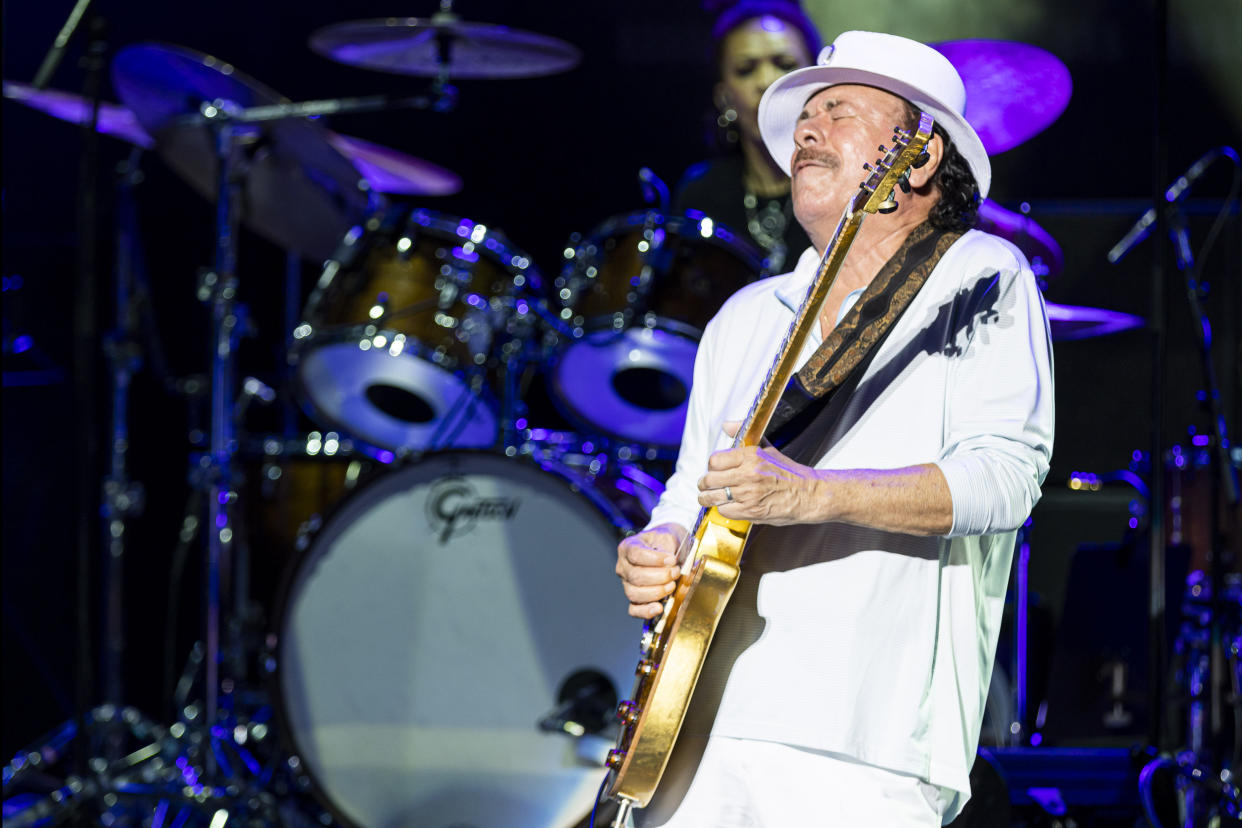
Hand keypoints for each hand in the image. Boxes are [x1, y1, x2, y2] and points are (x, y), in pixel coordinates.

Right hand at [616, 523, 686, 618]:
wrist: (668, 548)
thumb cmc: (666, 542)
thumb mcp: (669, 536)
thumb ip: (670, 547)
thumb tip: (670, 565)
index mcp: (628, 547)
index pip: (635, 555)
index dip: (655, 559)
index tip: (672, 560)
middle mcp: (623, 566)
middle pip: (636, 576)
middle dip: (660, 577)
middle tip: (676, 572)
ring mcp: (627, 584)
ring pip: (634, 594)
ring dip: (657, 592)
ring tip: (672, 585)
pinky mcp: (634, 599)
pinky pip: (634, 610)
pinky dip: (646, 611)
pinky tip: (659, 608)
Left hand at [696, 422, 826, 524]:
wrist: (808, 494)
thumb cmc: (788, 473)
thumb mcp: (767, 448)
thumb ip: (744, 435)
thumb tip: (726, 425)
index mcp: (751, 456)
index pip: (715, 460)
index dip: (711, 466)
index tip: (713, 469)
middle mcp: (748, 474)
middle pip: (709, 479)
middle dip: (704, 483)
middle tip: (705, 485)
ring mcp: (749, 494)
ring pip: (713, 497)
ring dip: (707, 498)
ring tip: (708, 497)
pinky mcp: (751, 511)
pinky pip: (724, 510)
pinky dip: (723, 509)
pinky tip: (728, 505)